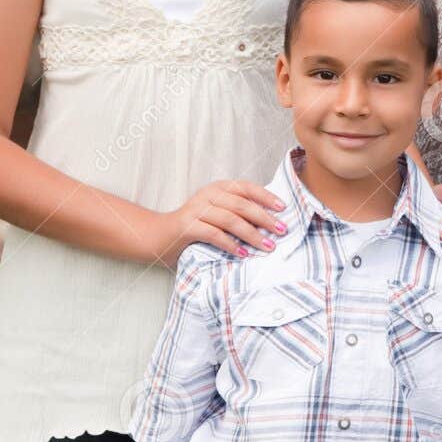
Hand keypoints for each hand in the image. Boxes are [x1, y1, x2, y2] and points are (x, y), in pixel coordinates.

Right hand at [153, 180, 288, 265]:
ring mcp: (196, 210)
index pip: (246, 187)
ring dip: (252, 234)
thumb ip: (237, 212)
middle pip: (242, 205)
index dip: (266, 196)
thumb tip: (270, 222)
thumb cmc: (194, 226)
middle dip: (265, 218)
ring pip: (231, 220)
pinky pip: (214, 234)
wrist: (158, 235)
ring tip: (267, 246)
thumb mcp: (217, 213)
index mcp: (218, 188)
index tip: (283, 208)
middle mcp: (208, 196)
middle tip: (282, 231)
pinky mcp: (187, 227)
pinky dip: (231, 244)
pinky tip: (243, 253)